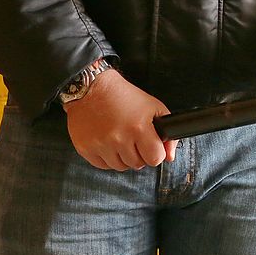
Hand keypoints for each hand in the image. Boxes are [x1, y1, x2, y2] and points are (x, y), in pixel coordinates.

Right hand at [62, 69, 177, 170]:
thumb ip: (167, 134)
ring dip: (123, 157)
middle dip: (139, 154)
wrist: (91, 88)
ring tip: (120, 138)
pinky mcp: (86, 148)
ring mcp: (101, 145)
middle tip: (133, 138)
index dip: (155, 153)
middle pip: (138, 164)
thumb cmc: (123, 96)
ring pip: (120, 167)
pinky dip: (107, 157)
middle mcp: (119, 138)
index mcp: (138, 128)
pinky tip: (107, 142)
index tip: (151, 146)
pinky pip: (103, 165)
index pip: (155, 159)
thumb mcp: (153, 108)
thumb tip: (169, 157)